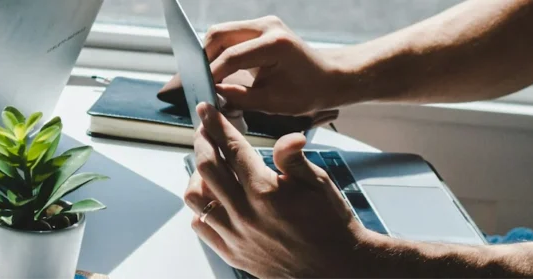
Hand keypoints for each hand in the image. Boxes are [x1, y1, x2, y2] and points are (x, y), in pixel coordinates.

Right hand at [161, 16, 361, 115]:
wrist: (329, 77)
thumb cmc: (308, 92)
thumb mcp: (273, 103)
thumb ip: (239, 97)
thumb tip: (212, 94)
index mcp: (275, 44)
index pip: (231, 56)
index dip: (211, 75)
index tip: (199, 91)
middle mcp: (268, 26)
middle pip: (220, 34)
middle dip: (203, 58)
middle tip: (196, 81)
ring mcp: (264, 23)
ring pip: (221, 32)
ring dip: (209, 53)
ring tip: (205, 77)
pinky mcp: (260, 27)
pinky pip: (230, 35)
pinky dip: (219, 51)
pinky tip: (216, 70)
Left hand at [184, 103, 378, 277]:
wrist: (335, 268)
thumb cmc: (331, 224)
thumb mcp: (319, 184)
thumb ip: (294, 159)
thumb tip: (288, 136)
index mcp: (265, 191)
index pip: (231, 148)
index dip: (216, 124)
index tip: (206, 110)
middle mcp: (244, 213)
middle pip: (206, 167)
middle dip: (202, 142)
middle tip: (204, 131)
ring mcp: (235, 235)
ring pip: (196, 198)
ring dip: (197, 176)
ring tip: (208, 166)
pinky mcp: (232, 252)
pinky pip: (201, 225)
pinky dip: (201, 208)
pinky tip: (213, 198)